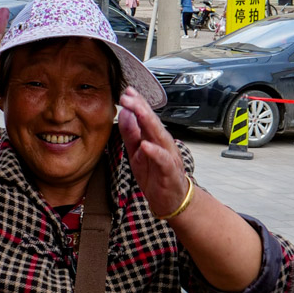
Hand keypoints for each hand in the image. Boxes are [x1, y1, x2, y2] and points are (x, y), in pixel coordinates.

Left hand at [118, 86, 189, 218]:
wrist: (169, 200)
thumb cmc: (155, 176)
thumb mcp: (136, 153)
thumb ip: (130, 134)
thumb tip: (124, 113)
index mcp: (154, 138)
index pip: (145, 117)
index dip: (137, 104)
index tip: (125, 92)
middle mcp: (163, 144)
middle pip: (152, 122)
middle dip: (141, 108)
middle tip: (128, 96)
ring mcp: (168, 156)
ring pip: (159, 136)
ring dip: (149, 123)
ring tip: (138, 111)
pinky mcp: (169, 172)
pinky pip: (162, 160)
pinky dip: (155, 152)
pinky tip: (145, 145)